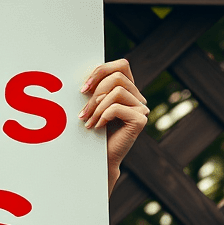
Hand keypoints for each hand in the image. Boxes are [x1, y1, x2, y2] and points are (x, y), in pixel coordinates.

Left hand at [79, 58, 147, 192]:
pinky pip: (117, 108)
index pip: (121, 65)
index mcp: (128, 89)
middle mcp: (138, 97)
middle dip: (95, 93)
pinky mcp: (140, 120)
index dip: (101, 71)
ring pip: (116, 91)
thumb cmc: (93, 131)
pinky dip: (103, 116)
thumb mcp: (92, 105)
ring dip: (96, 107)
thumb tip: (87, 76)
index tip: (83, 88)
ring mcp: (141, 108)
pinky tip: (98, 128)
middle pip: (117, 77)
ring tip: (88, 122)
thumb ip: (95, 88)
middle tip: (82, 112)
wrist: (99, 158)